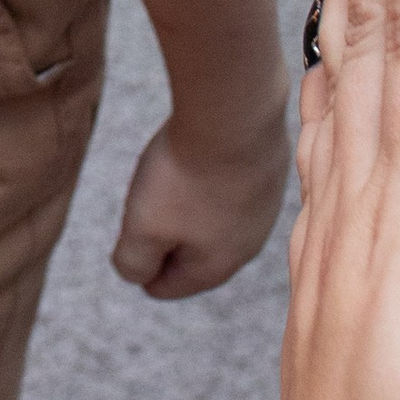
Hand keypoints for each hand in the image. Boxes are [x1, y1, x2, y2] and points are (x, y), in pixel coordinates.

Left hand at [114, 104, 290, 300]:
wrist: (237, 112)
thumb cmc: (185, 174)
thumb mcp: (142, 227)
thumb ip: (133, 262)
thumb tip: (136, 275)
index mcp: (214, 267)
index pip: (166, 286)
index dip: (138, 262)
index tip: (130, 227)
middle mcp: (247, 244)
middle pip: (192, 253)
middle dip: (165, 233)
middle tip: (147, 199)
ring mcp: (264, 207)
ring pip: (215, 218)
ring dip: (190, 201)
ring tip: (174, 173)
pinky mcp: (269, 171)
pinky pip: (232, 185)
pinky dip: (212, 174)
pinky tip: (203, 152)